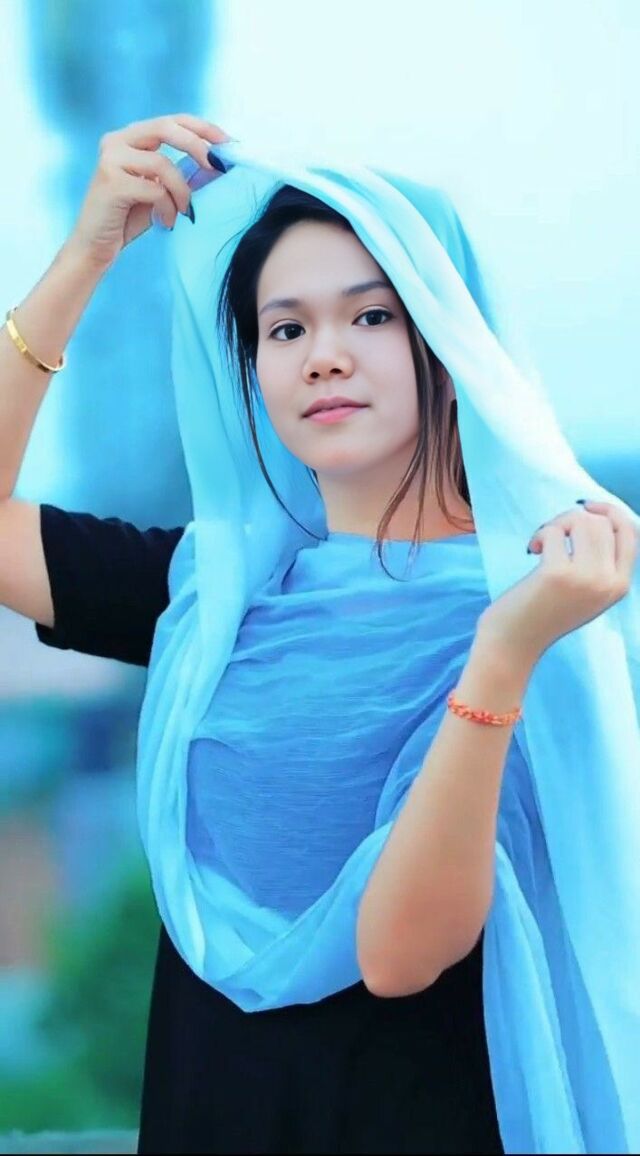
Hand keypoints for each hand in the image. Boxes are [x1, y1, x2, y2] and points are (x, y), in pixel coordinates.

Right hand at [66, 113, 230, 269]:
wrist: (95, 247)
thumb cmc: (128, 219)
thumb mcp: (163, 193)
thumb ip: (183, 175)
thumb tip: (218, 165)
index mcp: (130, 138)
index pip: (171, 120)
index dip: (202, 128)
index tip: (228, 143)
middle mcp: (117, 141)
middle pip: (166, 128)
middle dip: (198, 146)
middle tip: (218, 167)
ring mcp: (111, 159)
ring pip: (163, 164)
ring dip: (181, 192)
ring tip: (182, 212)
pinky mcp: (111, 181)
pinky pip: (155, 190)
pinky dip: (167, 208)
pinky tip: (164, 222)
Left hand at [477, 501, 639, 668]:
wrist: (515, 642)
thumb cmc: (544, 611)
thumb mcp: (585, 589)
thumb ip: (598, 561)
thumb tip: (595, 514)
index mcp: (619, 585)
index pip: (630, 533)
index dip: (610, 511)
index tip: (586, 507)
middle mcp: (609, 582)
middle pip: (601, 523)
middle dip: (572, 519)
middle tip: (549, 535)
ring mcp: (586, 578)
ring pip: (581, 522)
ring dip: (555, 524)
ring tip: (541, 543)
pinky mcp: (558, 574)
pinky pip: (553, 532)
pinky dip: (539, 534)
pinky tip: (531, 550)